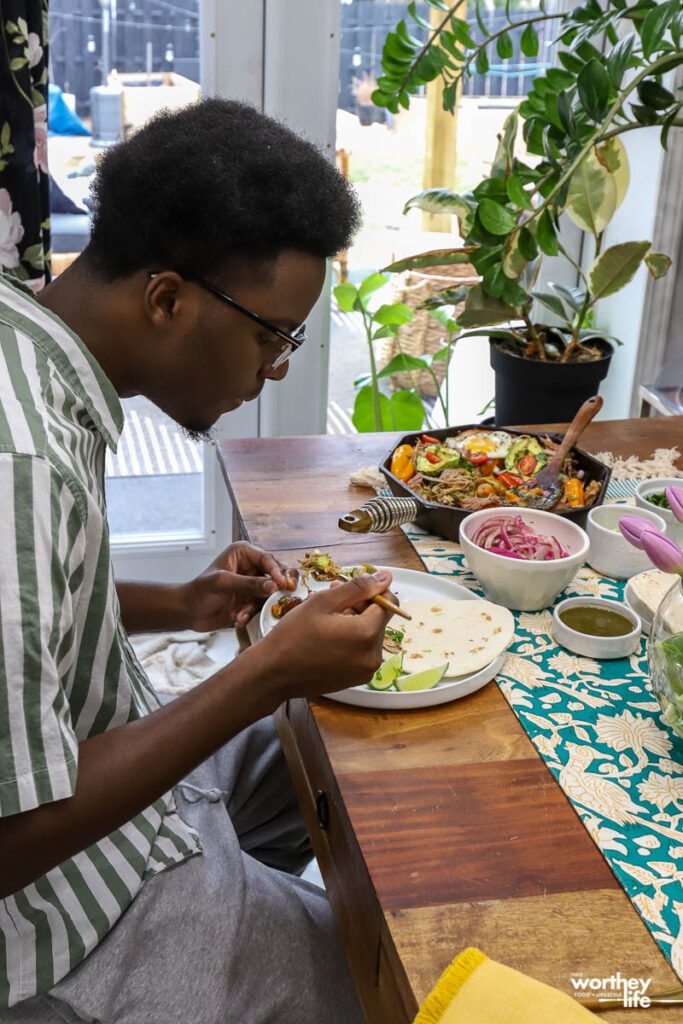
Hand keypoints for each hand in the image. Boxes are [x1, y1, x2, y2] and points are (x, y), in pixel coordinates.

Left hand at [182, 541, 295, 630]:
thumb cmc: (200, 591)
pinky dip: (251, 613)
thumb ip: (249, 584)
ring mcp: (252, 584)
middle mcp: (251, 566)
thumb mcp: (223, 583)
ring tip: (242, 613)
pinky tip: (238, 618)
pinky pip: (261, 605)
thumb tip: (274, 586)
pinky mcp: (251, 600)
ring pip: (271, 592)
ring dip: (259, 604)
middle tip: (286, 595)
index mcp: (243, 553)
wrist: (188, 612)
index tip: (283, 585)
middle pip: (276, 573)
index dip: (278, 572)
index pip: (268, 559)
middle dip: (278, 587)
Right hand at [258, 570, 395, 698]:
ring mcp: (366, 670)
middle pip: (379, 619)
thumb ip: (358, 587)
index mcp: (367, 634)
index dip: (372, 591)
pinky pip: (362, 651)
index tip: (350, 590)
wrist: (273, 673)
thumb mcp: (324, 602)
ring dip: (354, 621)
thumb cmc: (294, 634)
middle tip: (331, 598)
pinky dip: (351, 639)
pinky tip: (328, 635)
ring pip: (370, 635)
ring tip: (326, 616)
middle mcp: (373, 655)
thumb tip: (386, 577)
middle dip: (360, 605)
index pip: (389, 603)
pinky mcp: (357, 679)